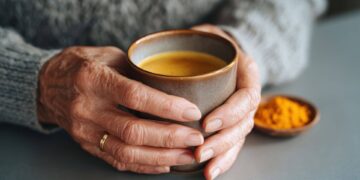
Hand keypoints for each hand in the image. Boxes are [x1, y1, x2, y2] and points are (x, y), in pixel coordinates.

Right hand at [37, 46, 203, 173]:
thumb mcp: (109, 56)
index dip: (167, 107)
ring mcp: (86, 131)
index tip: (193, 112)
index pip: (136, 96)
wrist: (46, 85)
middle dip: (171, 138)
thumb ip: (138, 71)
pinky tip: (165, 164)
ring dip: (163, 157)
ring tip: (188, 156)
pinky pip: (117, 161)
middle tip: (197, 138)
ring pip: (128, 152)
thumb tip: (174, 86)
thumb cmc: (82, 65)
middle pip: (134, 131)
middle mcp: (88, 109)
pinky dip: (144, 165)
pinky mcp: (87, 145)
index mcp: (94, 80)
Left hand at [192, 25, 260, 179]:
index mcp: (248, 74)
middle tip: (200, 151)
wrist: (220, 51)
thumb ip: (196, 41)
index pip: (246, 97)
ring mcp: (241, 112)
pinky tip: (210, 171)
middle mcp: (248, 95)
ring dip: (222, 155)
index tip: (207, 123)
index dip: (229, 113)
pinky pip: (232, 144)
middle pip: (244, 124)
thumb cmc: (211, 43)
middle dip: (223, 141)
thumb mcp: (207, 34)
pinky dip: (222, 159)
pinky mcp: (231, 124)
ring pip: (239, 138)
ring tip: (204, 166)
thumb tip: (166, 54)